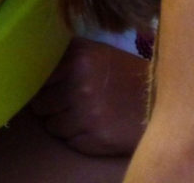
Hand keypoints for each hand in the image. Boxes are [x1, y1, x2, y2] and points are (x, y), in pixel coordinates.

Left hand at [30, 37, 148, 155]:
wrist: (160, 100)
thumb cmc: (125, 74)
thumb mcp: (96, 52)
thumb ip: (65, 56)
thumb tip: (32, 65)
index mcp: (78, 56)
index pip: (38, 76)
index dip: (41, 84)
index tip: (46, 88)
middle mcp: (79, 83)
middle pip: (40, 103)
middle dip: (48, 106)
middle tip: (63, 104)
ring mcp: (86, 113)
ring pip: (52, 125)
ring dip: (61, 123)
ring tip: (79, 115)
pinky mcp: (96, 138)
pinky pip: (69, 141)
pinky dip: (75, 137)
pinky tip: (91, 127)